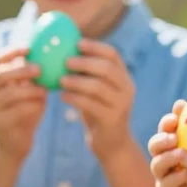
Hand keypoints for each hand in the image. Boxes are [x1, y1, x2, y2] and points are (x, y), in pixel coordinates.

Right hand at [0, 46, 47, 161]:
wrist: (13, 145)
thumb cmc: (24, 113)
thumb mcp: (29, 92)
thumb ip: (34, 78)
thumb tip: (55, 56)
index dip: (12, 51)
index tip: (30, 47)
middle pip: (0, 74)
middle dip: (20, 69)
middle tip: (39, 68)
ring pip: (9, 93)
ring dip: (29, 89)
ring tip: (45, 88)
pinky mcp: (1, 123)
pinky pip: (16, 110)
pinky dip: (31, 105)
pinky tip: (43, 103)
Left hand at [61, 40, 134, 157]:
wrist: (111, 143)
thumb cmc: (98, 110)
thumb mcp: (96, 90)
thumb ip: (87, 74)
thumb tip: (64, 50)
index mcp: (123, 77)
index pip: (112, 54)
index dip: (95, 46)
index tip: (76, 43)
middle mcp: (126, 88)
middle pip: (106, 68)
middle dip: (84, 63)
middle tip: (64, 61)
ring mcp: (121, 104)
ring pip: (97, 87)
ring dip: (76, 81)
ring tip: (60, 80)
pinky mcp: (112, 119)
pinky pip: (91, 105)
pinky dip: (74, 98)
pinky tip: (62, 96)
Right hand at [148, 101, 186, 186]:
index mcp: (178, 147)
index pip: (169, 127)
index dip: (172, 116)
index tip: (181, 106)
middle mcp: (167, 160)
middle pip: (156, 142)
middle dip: (163, 134)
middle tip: (174, 130)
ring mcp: (164, 177)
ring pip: (156, 162)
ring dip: (166, 155)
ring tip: (178, 151)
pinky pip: (165, 184)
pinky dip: (173, 178)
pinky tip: (184, 174)